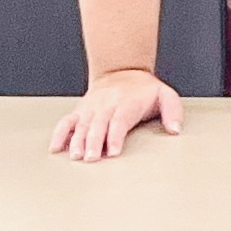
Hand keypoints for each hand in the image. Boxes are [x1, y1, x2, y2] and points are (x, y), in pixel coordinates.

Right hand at [50, 67, 181, 159]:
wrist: (122, 71)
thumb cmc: (144, 89)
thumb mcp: (166, 94)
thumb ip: (173, 111)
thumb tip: (175, 130)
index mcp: (128, 102)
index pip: (120, 120)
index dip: (114, 136)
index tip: (112, 151)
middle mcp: (107, 105)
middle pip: (98, 125)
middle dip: (94, 142)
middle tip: (92, 159)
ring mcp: (92, 108)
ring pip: (82, 124)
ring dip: (77, 141)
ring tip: (75, 156)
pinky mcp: (81, 110)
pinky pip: (67, 121)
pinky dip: (59, 134)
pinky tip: (55, 147)